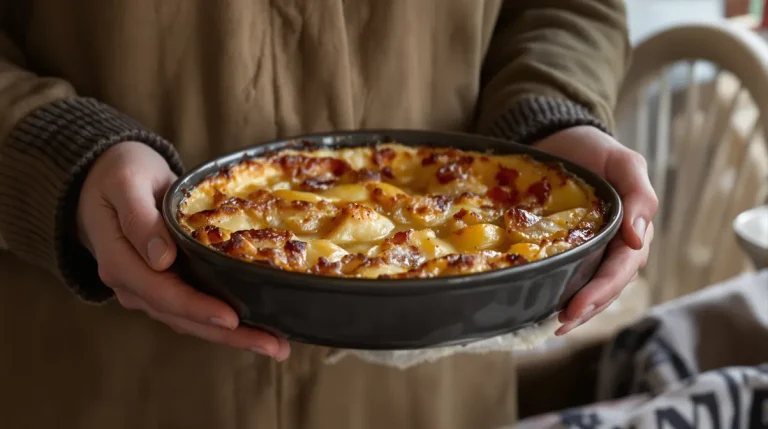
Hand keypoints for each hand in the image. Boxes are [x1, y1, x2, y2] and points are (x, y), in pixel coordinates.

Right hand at [77, 142, 289, 359]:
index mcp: (120, 260)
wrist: (103, 178)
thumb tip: (162, 259)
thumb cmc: (118, 173)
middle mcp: (132, 284)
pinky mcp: (163, 285)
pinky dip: (223, 322)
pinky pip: (193, 310)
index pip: (162, 293)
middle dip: (229, 335)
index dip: (198, 309)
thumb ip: (140, 219)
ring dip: (232, 336)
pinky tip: (255, 327)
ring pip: (190, 321)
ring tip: (275, 345)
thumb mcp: (126, 183)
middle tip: (274, 347)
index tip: (232, 319)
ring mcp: (147, 288)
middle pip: (182, 317)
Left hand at [532, 126, 657, 335]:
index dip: (602, 291)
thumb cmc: (595, 149)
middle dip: (587, 308)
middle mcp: (615, 244)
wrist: (559, 137)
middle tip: (560, 325)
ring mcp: (592, 247)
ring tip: (552, 327)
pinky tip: (540, 307)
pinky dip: (558, 291)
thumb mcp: (624, 162)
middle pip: (608, 285)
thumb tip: (639, 239)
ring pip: (590, 286)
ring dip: (576, 310)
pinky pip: (568, 272)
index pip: (622, 268)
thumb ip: (639, 196)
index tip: (577, 307)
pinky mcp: (568, 246)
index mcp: (633, 229)